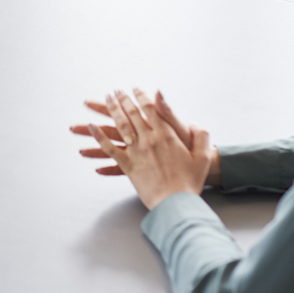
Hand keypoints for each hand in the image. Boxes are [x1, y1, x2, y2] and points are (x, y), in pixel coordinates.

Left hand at [69, 89, 216, 208]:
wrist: (177, 203)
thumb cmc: (191, 181)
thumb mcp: (202, 155)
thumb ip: (200, 135)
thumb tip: (193, 123)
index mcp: (166, 135)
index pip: (151, 109)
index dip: (142, 96)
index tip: (135, 89)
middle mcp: (149, 140)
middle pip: (132, 114)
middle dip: (123, 99)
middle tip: (116, 91)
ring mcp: (136, 153)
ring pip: (119, 127)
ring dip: (110, 111)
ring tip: (103, 102)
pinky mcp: (128, 166)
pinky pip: (110, 150)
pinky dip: (99, 138)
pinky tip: (91, 127)